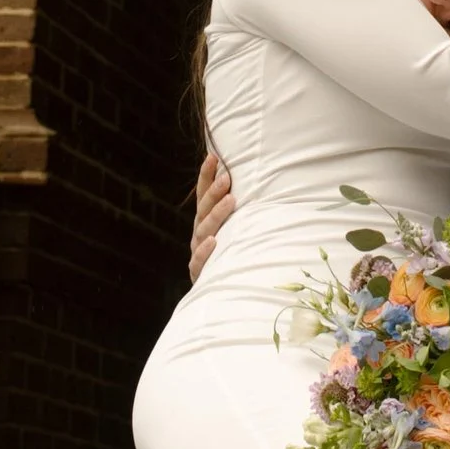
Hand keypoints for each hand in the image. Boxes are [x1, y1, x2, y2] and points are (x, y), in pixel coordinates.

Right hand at [188, 148, 233, 284]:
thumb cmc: (231, 253)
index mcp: (205, 220)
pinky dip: (206, 250)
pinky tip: (213, 241)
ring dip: (216, 214)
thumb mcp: (233, 229)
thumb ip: (235, 210)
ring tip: (230, 201)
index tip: (213, 156)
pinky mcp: (198, 271)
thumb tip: (251, 181)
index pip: (203, 193)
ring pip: (203, 230)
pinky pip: (199, 259)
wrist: (217, 292)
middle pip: (204, 209)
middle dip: (214, 191)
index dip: (206, 175)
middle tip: (227, 178)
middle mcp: (200, 232)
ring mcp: (198, 250)